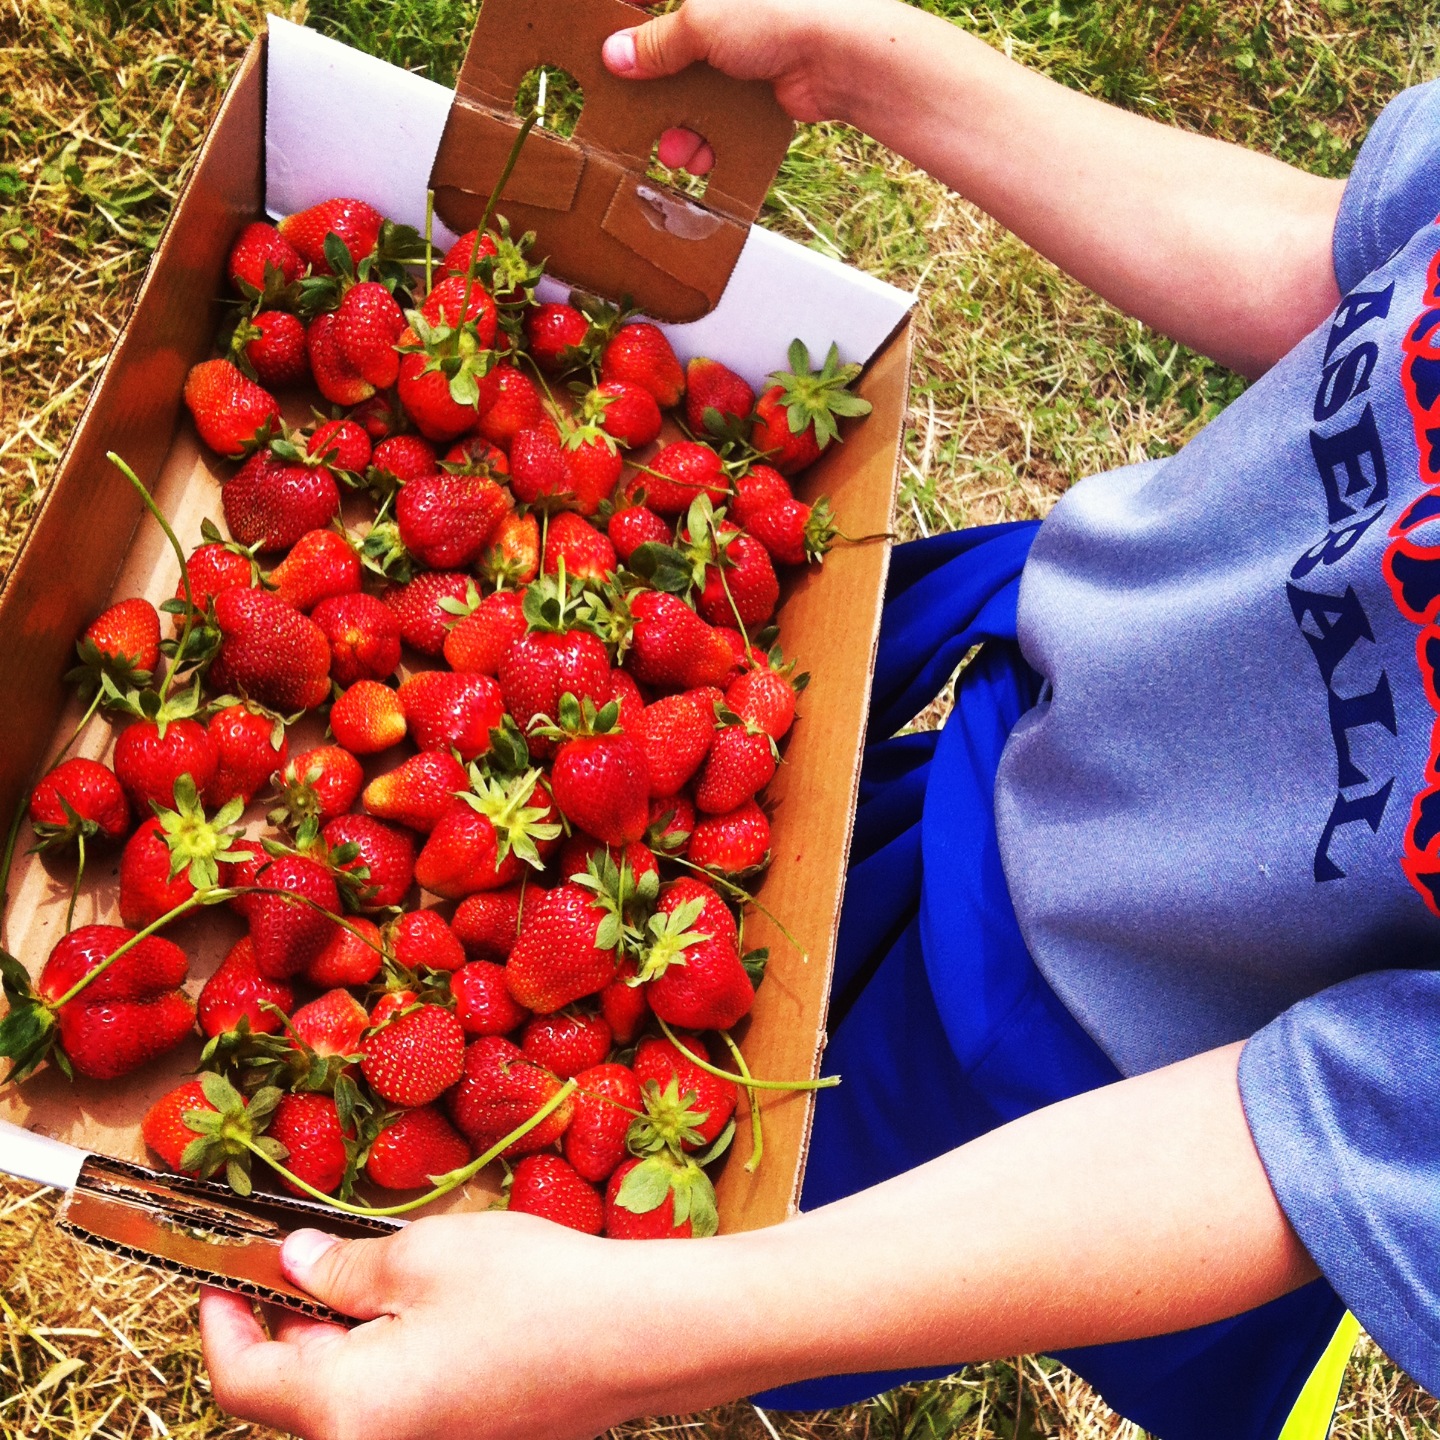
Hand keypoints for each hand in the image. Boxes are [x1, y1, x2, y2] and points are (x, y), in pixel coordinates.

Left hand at [199, 1213, 732, 1439]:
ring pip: (347, 1410)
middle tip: (299, 1269)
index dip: (220, 1327)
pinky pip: (396, 1416)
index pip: (244, 1382)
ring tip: (362, 1284)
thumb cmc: (530, 1292)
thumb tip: (296, 1267)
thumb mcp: (424, 1258)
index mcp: (349, 1411)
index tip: (218, 1283)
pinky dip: (383, 1372)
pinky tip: (416, 1320)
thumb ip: (343, 1270)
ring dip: (336, 1353)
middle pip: (295, 1403)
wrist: (635, 1338)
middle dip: (286, 1335)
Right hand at [602, 0, 893, 171]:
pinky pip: (725, 115)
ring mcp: (744, 51)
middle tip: (632, 119)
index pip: (653, 1)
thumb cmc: (777, 11)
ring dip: (680, 126)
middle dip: (652, 93)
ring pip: (697, 92)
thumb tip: (613, 56)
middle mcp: (726, 12)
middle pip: (672, 55)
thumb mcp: (700, 22)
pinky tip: (700, 158)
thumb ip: (656, 43)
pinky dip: (711, 137)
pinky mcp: (762, 87)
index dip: (626, 19)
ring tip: (672, 154)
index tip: (603, 47)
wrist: (840, 52)